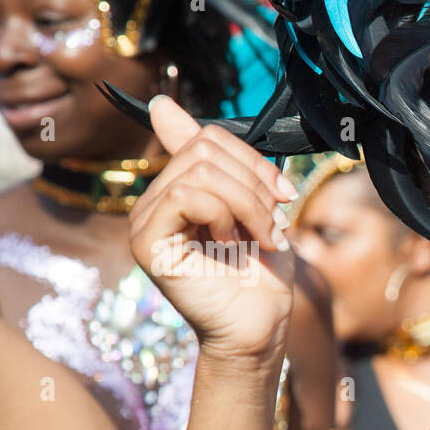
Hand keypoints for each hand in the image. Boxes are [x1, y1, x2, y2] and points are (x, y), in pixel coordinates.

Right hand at [128, 96, 299, 364]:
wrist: (260, 326)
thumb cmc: (261, 274)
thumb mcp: (254, 207)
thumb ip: (225, 163)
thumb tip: (163, 104)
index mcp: (181, 187)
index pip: (206, 138)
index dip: (252, 160)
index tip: (284, 193)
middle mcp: (157, 199)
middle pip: (204, 149)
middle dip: (254, 184)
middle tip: (275, 222)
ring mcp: (146, 220)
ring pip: (199, 171)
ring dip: (247, 204)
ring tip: (262, 237)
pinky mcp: (146, 241)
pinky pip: (183, 196)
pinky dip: (222, 215)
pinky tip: (232, 244)